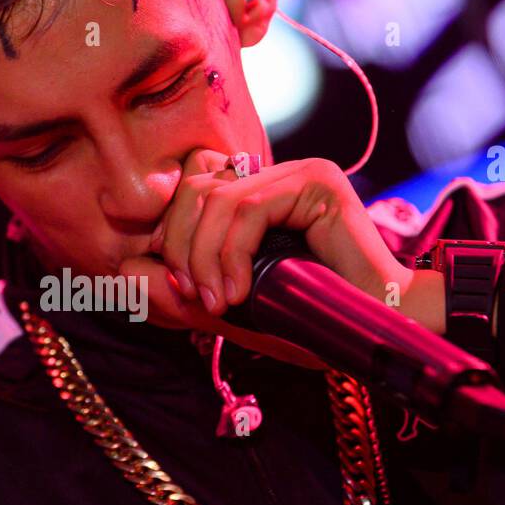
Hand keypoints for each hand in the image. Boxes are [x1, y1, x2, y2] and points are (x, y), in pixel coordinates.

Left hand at [120, 149, 445, 348]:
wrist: (381, 331)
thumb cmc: (313, 323)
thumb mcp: (230, 310)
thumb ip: (179, 291)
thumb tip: (122, 269)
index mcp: (253, 197)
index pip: (186, 195)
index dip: (167, 239)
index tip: (178, 293)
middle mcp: (274, 175)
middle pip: (192, 189)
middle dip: (178, 249)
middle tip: (197, 301)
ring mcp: (297, 172)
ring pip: (214, 199)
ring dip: (202, 259)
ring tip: (220, 304)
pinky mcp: (316, 182)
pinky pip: (247, 208)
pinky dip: (230, 255)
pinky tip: (240, 294)